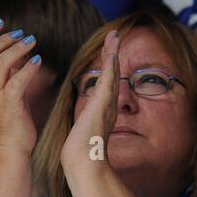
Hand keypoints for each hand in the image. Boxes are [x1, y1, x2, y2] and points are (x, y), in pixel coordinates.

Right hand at [0, 19, 42, 155]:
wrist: (9, 150)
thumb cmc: (12, 123)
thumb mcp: (8, 93)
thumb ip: (9, 75)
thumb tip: (18, 56)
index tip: (0, 23)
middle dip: (2, 38)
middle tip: (21, 33)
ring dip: (15, 49)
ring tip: (31, 41)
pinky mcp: (10, 106)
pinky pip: (16, 82)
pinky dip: (27, 69)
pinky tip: (38, 61)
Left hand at [62, 29, 120, 172]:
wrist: (84, 162)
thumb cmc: (81, 152)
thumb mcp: (82, 131)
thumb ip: (85, 122)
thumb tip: (83, 122)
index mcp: (102, 109)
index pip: (105, 81)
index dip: (108, 64)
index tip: (108, 50)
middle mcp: (108, 105)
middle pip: (112, 72)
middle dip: (114, 52)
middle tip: (115, 35)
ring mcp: (107, 104)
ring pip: (112, 72)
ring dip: (113, 53)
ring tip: (115, 36)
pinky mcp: (102, 105)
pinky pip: (108, 81)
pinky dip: (110, 67)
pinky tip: (112, 53)